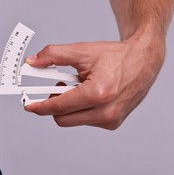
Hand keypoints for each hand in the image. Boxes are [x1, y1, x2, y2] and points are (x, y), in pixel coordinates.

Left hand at [24, 32, 165, 128]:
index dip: (40, 106)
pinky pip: (86, 120)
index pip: (59, 106)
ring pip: (74, 120)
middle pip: (63, 118)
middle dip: (55, 104)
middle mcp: (106, 111)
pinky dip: (82, 109)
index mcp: (98, 93)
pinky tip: (90, 94)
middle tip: (58, 87)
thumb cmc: (116, 56)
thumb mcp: (82, 51)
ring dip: (69, 106)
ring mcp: (111, 120)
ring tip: (79, 87)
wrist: (144, 61)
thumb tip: (32, 62)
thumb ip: (53, 55)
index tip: (29, 106)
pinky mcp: (113, 123)